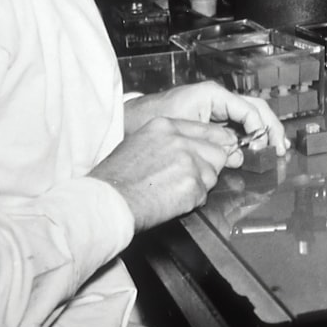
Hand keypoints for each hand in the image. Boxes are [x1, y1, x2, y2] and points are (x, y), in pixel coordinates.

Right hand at [89, 116, 241, 231]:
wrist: (108, 200)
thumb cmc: (116, 178)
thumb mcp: (140, 142)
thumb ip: (169, 141)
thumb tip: (192, 148)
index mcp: (165, 125)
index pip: (208, 130)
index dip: (215, 144)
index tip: (216, 152)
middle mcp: (179, 140)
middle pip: (217, 151)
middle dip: (209, 166)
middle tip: (188, 178)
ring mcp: (188, 161)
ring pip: (213, 174)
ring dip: (200, 185)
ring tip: (173, 190)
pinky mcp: (192, 184)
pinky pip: (205, 194)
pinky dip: (193, 201)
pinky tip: (172, 200)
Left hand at [124, 80, 288, 154]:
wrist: (132, 121)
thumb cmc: (154, 118)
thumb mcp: (187, 129)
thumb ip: (215, 141)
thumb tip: (239, 154)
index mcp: (214, 95)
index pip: (249, 109)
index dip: (259, 128)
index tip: (261, 146)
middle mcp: (219, 99)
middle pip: (256, 109)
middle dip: (271, 128)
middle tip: (280, 147)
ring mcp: (218, 108)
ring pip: (251, 116)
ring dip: (266, 131)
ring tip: (277, 147)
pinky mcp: (213, 119)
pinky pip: (239, 125)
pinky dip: (251, 136)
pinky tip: (259, 148)